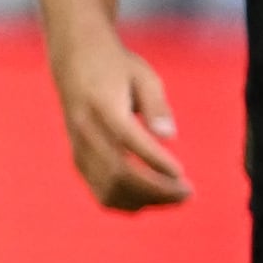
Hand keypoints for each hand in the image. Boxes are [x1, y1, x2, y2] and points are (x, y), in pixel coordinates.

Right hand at [49, 30, 192, 210]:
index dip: (155, 161)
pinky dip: (129, 202)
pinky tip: (154, 196)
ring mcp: (79, 149)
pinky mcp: (78, 161)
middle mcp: (85, 130)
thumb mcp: (143, 75)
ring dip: (145, 200)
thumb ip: (157, 105)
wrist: (74, 60)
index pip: (128, 140)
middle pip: (118, 173)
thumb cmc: (116, 66)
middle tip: (188, 192)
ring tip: (175, 196)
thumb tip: (169, 136)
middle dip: (156, 189)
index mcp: (102, 105)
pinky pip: (102, 192)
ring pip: (109, 190)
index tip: (182, 174)